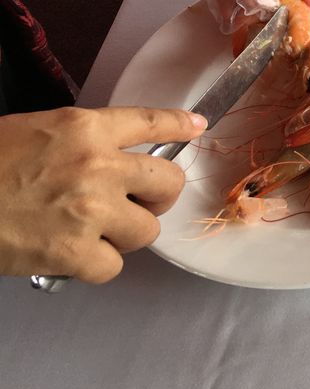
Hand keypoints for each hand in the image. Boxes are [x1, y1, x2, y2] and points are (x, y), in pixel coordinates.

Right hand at [0, 106, 205, 282]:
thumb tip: (113, 158)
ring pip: (146, 232)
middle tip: (135, 204)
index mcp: (84, 128)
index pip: (150, 121)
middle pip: (168, 185)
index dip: (178, 124)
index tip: (196, 126)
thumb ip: (80, 141)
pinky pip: (114, 267)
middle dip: (157, 198)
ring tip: (91, 232)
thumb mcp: (34, 132)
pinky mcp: (75, 253)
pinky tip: (71, 256)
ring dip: (125, 236)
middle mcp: (98, 166)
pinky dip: (95, 266)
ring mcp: (90, 211)